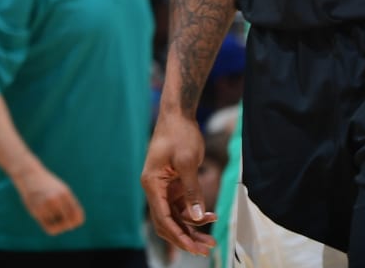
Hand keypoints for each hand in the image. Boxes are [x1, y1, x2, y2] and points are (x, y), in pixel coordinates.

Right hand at [16, 164, 84, 236]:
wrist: (29, 175)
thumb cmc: (48, 184)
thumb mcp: (62, 191)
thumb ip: (70, 205)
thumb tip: (74, 224)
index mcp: (65, 194)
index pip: (77, 215)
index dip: (76, 222)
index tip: (72, 221)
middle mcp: (56, 199)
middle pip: (69, 223)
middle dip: (67, 225)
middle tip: (62, 221)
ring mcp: (45, 205)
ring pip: (58, 227)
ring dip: (57, 224)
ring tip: (52, 216)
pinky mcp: (36, 210)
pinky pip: (48, 227)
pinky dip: (49, 225)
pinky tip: (46, 217)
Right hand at [142, 110, 216, 254]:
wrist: (178, 115)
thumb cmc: (180, 134)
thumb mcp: (188, 161)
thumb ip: (192, 190)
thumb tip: (198, 217)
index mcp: (152, 183)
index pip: (162, 218)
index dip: (178, 235)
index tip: (194, 248)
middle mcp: (155, 188)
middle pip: (168, 222)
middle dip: (186, 237)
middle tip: (206, 250)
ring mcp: (164, 188)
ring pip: (176, 217)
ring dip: (192, 229)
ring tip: (211, 240)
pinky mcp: (173, 185)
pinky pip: (182, 207)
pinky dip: (195, 214)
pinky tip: (212, 217)